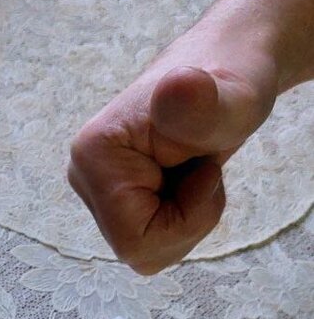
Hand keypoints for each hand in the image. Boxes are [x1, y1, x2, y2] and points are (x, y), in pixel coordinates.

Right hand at [68, 52, 276, 274]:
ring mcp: (94, 186)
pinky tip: (185, 179)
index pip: (134, 242)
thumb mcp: (234, 100)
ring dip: (185, 221)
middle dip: (185, 222)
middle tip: (201, 168)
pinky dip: (180, 219)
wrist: (229, 68)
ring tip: (194, 170)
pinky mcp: (109, 195)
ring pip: (144, 250)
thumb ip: (203, 103)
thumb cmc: (234, 83)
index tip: (204, 170)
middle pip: (136, 250)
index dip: (184, 220)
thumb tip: (176, 85)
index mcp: (93, 156)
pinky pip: (148, 240)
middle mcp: (83, 174)